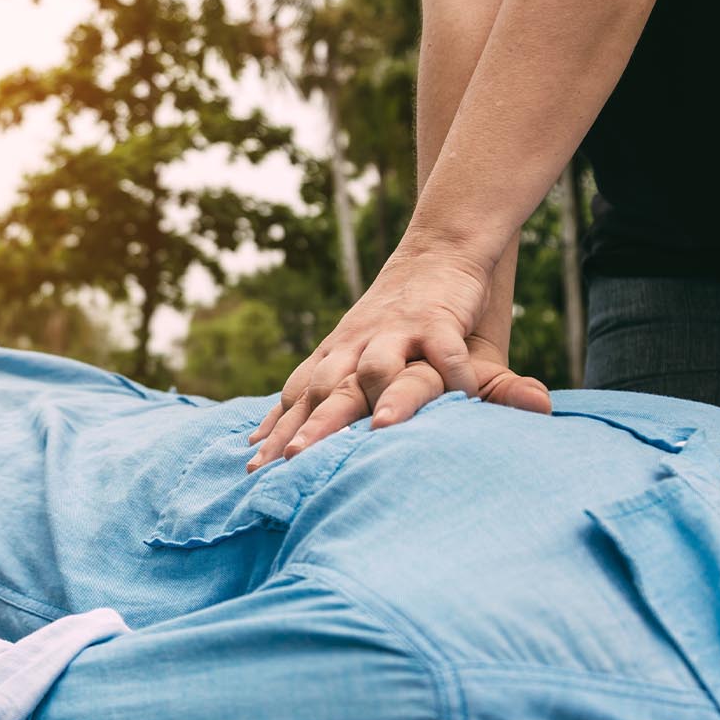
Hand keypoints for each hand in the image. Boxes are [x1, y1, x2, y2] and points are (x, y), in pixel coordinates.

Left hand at [247, 335, 551, 471]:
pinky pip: (443, 350)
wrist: (435, 251)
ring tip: (379, 431)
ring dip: (377, 397)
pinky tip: (463, 399)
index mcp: (333, 355)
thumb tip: (261, 437)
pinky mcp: (436, 321)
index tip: (256, 469)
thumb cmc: (389, 315)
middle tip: (294, 460)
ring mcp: (395, 332)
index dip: (278, 432)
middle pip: (326, 388)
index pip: (297, 397)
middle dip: (311, 425)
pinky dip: (453, 374)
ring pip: (377, 368)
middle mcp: (356, 345)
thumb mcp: (346, 349)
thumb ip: (315, 392)